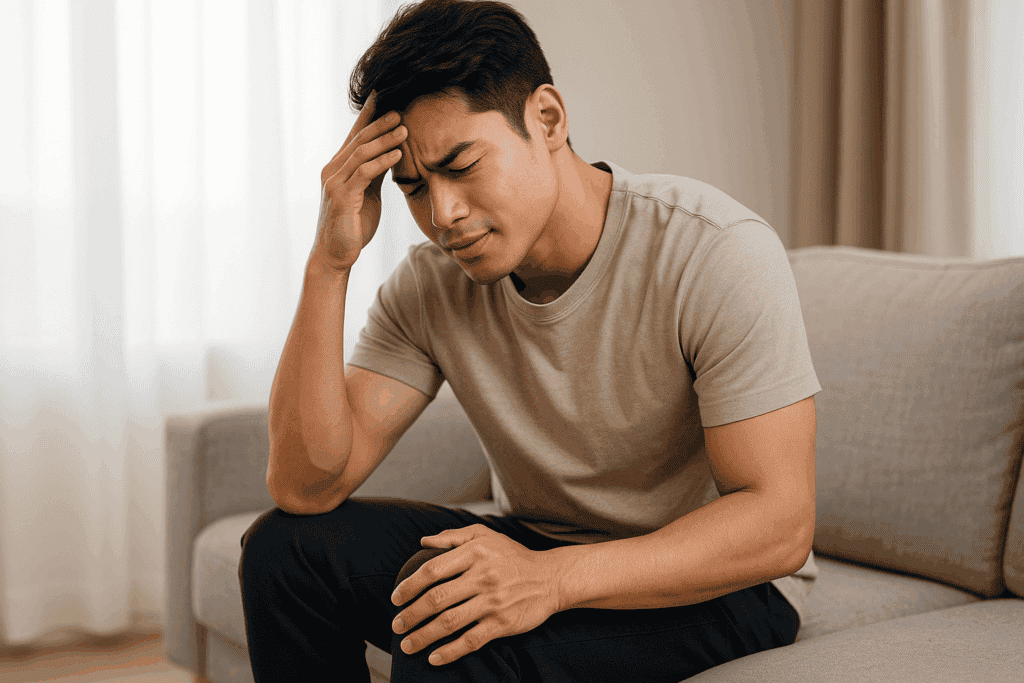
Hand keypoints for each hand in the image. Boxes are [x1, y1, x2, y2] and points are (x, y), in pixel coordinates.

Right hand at [311, 90, 407, 270]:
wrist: (335, 256)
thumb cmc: (354, 226)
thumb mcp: (368, 194)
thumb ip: (375, 173)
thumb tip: (392, 152)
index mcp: (339, 167)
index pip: (355, 134)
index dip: (369, 114)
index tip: (384, 95)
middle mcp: (332, 170)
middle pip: (358, 138)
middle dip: (380, 122)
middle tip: (401, 108)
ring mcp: (334, 183)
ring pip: (361, 152)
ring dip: (384, 139)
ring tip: (405, 129)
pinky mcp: (341, 197)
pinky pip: (363, 173)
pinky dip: (382, 162)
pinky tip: (398, 155)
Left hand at [390, 525, 562, 666]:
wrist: (550, 578)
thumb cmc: (513, 556)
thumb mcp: (486, 535)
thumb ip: (453, 537)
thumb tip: (424, 542)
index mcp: (475, 553)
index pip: (433, 570)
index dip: (410, 586)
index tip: (396, 598)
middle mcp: (483, 576)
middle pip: (437, 599)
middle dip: (411, 615)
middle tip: (397, 625)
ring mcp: (493, 602)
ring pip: (450, 622)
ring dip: (424, 636)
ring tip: (408, 644)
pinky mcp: (502, 623)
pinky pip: (471, 641)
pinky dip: (450, 652)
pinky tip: (434, 657)